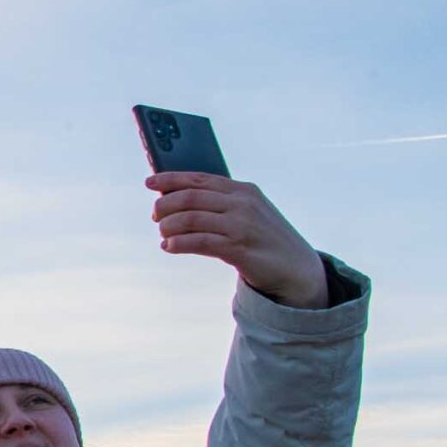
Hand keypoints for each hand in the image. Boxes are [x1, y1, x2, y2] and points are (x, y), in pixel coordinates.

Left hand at [147, 174, 327, 307]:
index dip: (171, 179)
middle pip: (190, 197)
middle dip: (165, 206)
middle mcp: (243, 204)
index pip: (200, 178)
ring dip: (168, 226)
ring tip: (163, 235)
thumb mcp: (248, 213)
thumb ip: (220, 204)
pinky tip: (169, 247)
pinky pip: (199, 242)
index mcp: (243, 190)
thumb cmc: (264, 239)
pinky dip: (178, 243)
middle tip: (155, 217)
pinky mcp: (239, 249)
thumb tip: (175, 200)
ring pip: (190, 218)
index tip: (150, 182)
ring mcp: (242, 226)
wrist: (297, 268)